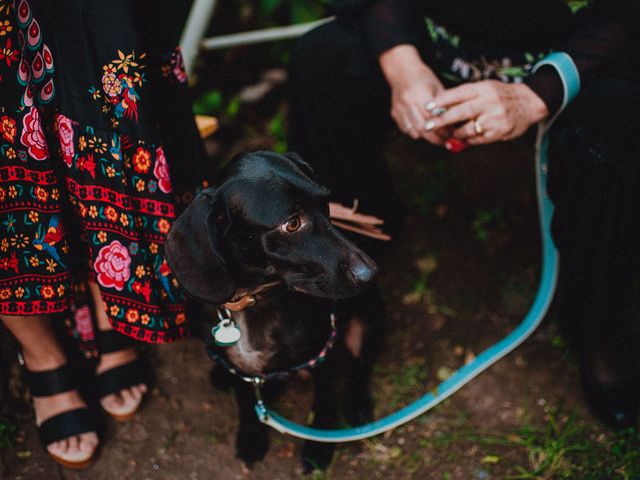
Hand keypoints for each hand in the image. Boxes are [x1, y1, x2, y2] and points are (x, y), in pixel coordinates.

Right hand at [379, 45, 449, 144]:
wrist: (402, 71)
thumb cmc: (423, 78)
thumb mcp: (438, 87)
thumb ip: (445, 104)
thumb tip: (454, 121)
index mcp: (421, 95)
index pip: (434, 118)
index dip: (443, 129)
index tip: (451, 134)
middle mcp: (409, 103)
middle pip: (423, 129)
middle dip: (436, 138)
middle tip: (445, 140)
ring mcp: (400, 110)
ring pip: (414, 132)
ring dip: (425, 136)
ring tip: (435, 135)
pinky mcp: (395, 114)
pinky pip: (406, 130)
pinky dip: (415, 132)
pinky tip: (423, 128)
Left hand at [426, 80, 548, 144]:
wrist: (529, 103)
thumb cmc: (500, 95)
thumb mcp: (486, 88)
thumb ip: (466, 96)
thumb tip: (441, 107)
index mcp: (484, 88)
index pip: (459, 93)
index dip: (442, 101)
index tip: (428, 107)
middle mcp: (489, 102)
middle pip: (460, 112)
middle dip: (442, 120)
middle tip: (428, 126)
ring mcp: (495, 118)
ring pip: (467, 129)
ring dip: (456, 133)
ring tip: (451, 133)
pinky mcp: (500, 132)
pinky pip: (478, 139)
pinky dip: (469, 139)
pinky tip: (466, 138)